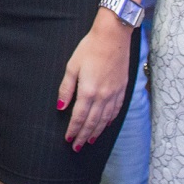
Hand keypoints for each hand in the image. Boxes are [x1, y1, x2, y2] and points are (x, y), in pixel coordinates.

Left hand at [57, 21, 131, 149]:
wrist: (113, 36)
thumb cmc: (90, 48)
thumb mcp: (72, 66)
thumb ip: (66, 89)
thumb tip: (61, 108)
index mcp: (88, 91)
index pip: (79, 117)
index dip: (73, 130)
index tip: (68, 139)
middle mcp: (103, 96)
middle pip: (92, 122)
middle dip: (84, 136)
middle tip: (77, 147)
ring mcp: (114, 93)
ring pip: (104, 119)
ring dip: (96, 132)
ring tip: (90, 141)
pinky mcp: (122, 89)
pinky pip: (116, 110)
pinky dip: (109, 121)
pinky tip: (105, 125)